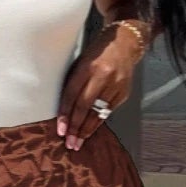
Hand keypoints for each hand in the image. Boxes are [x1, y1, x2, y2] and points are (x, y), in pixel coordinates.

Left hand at [56, 26, 140, 150]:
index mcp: (87, 66)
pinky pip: (108, 111)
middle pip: (85, 106)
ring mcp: (116, 85)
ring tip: (78, 142)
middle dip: (76, 127)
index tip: (60, 130)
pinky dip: (98, 122)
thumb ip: (74, 82)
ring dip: (87, 130)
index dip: (65, 114)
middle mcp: (103, 76)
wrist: (125, 43)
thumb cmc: (97, 52)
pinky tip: (90, 131)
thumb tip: (63, 109)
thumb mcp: (81, 61)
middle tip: (69, 143)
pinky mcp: (124, 92)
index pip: (72, 94)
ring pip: (99, 112)